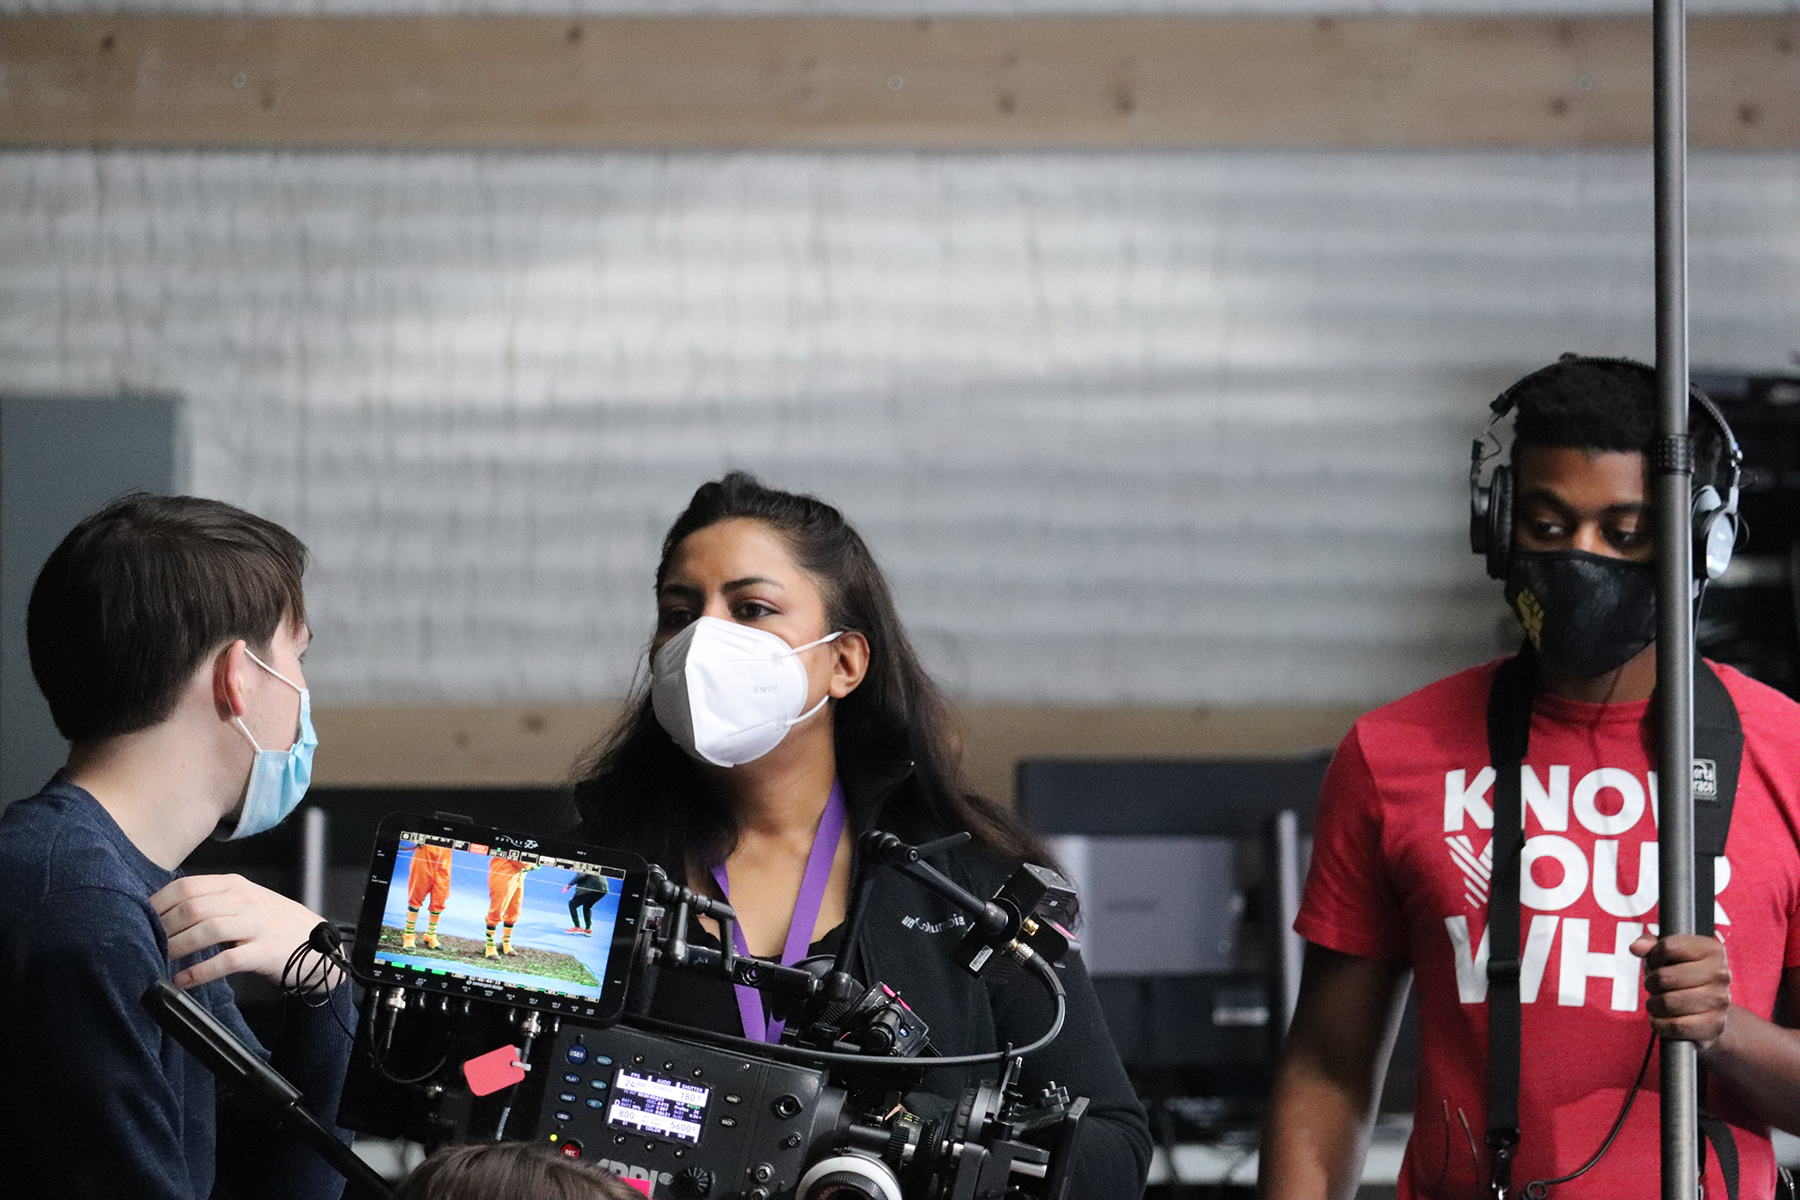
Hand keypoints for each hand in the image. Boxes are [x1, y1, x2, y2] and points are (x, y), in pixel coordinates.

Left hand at [151, 874, 335, 990]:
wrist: (320, 948)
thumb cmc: (275, 927)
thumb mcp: (247, 904)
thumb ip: (213, 902)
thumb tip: (165, 912)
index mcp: (236, 886)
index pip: (187, 887)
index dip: (158, 904)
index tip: (140, 921)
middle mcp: (246, 900)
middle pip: (193, 907)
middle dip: (163, 928)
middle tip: (146, 944)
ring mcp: (258, 925)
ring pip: (208, 929)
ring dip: (177, 947)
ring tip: (161, 960)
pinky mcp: (266, 951)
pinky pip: (227, 960)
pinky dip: (200, 972)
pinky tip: (183, 981)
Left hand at [1632, 932, 1730, 1048]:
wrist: (1709, 1011)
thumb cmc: (1683, 978)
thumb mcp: (1666, 955)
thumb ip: (1649, 943)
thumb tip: (1637, 948)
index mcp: (1712, 949)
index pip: (1668, 947)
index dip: (1653, 957)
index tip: (1656, 965)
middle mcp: (1721, 974)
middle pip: (1665, 977)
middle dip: (1651, 984)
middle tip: (1654, 987)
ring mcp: (1720, 1001)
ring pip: (1668, 1002)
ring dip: (1654, 1005)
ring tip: (1657, 1003)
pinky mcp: (1715, 1025)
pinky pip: (1676, 1025)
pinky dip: (1660, 1024)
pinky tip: (1662, 1019)